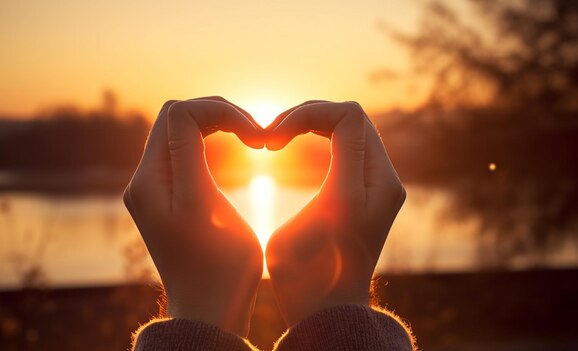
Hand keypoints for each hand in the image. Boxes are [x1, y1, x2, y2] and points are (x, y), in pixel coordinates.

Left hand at [123, 97, 263, 335]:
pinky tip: (234, 149)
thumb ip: (190, 155)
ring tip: (250, 137)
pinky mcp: (166, 197)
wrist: (209, 309)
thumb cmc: (218, 267)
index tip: (256, 134)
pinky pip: (184, 151)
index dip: (220, 110)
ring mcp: (154, 189)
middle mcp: (144, 180)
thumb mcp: (205, 206)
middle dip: (218, 113)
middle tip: (255, 132)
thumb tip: (185, 111)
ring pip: (180, 131)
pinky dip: (211, 141)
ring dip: (216, 125)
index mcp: (150, 181)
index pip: (179, 114)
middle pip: (176, 118)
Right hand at [265, 101, 405, 325]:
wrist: (327, 309)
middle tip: (272, 134)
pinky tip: (294, 145)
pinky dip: (321, 137)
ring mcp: (380, 187)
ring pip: (351, 129)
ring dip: (313, 124)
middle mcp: (384, 181)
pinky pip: (349, 146)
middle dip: (307, 115)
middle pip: (351, 118)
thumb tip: (342, 120)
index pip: (347, 115)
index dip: (305, 114)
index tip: (272, 137)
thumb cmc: (307, 276)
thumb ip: (335, 162)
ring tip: (279, 137)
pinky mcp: (370, 192)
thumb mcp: (313, 217)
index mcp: (369, 186)